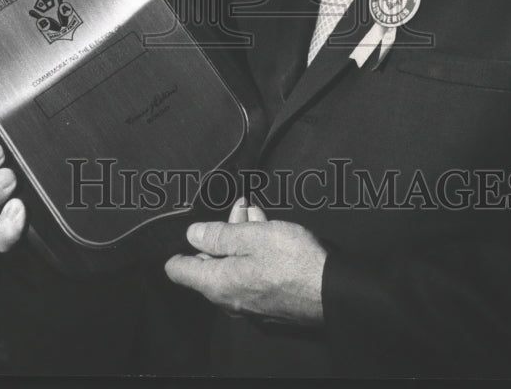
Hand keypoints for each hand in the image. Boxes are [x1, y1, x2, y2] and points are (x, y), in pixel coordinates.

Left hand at [165, 217, 326, 325]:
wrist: (333, 291)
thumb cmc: (291, 260)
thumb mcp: (251, 236)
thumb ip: (218, 235)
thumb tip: (191, 235)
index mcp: (217, 284)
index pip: (180, 271)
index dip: (177, 250)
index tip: (184, 232)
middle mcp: (228, 299)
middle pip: (209, 263)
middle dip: (219, 232)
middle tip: (237, 207)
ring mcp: (248, 303)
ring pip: (232, 264)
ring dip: (239, 236)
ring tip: (253, 210)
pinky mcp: (268, 301)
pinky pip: (249, 273)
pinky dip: (252, 251)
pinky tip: (264, 228)